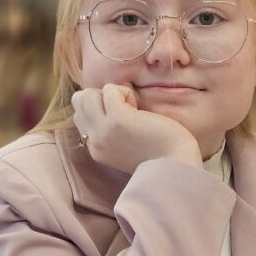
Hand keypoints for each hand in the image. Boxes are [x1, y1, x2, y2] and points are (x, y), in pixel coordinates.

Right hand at [72, 84, 201, 172]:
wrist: (176, 166)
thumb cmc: (161, 153)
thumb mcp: (125, 145)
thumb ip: (111, 129)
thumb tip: (107, 99)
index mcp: (95, 149)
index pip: (80, 115)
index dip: (100, 107)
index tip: (123, 118)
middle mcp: (94, 141)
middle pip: (79, 101)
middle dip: (101, 96)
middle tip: (128, 110)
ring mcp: (103, 130)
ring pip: (87, 94)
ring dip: (112, 93)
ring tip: (133, 109)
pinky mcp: (117, 119)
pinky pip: (110, 90)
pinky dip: (126, 92)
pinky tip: (140, 108)